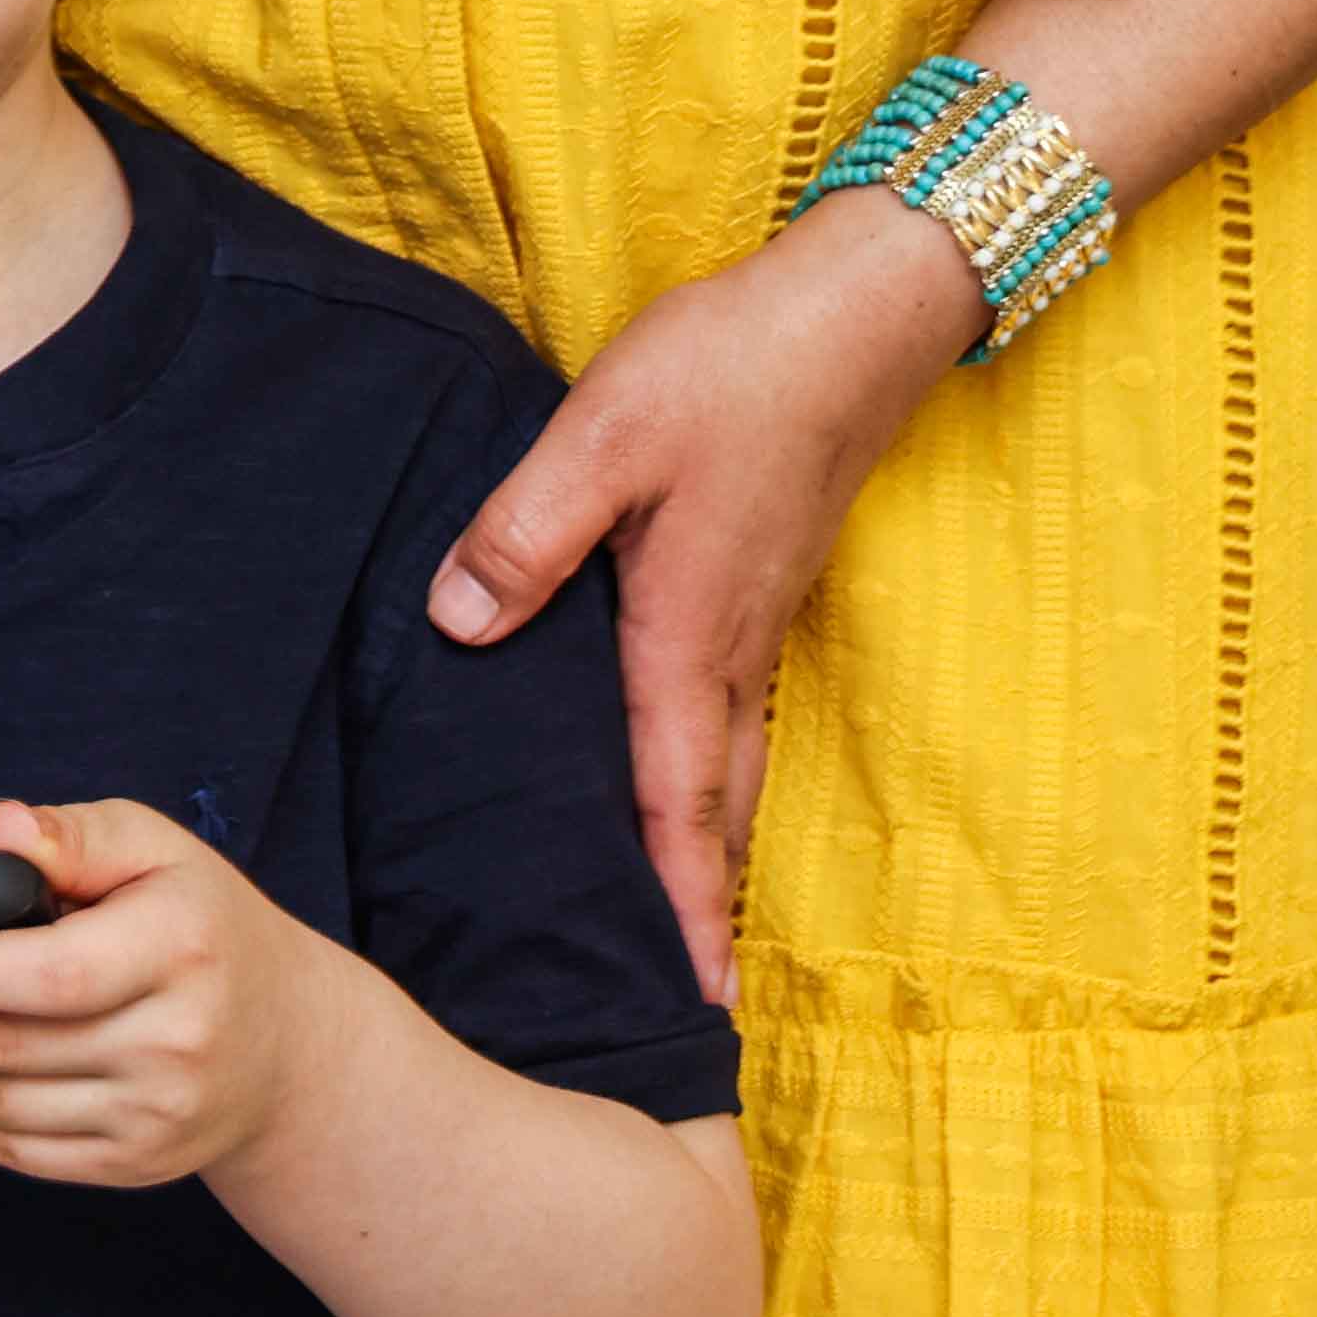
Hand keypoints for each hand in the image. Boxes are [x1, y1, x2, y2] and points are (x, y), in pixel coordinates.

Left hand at [0, 794, 343, 1190]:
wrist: (286, 1048)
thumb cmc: (207, 931)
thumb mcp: (160, 851)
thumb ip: (76, 835)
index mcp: (181, 948)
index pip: (59, 973)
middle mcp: (172, 1041)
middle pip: (14, 1047)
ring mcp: (152, 1114)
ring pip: (6, 1105)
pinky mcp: (130, 1163)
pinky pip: (22, 1152)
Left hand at [423, 193, 960, 995]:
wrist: (859, 310)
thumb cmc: (736, 367)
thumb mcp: (606, 434)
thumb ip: (527, 532)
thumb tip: (457, 626)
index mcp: (688, 636)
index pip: (674, 805)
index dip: (679, 909)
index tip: (694, 1006)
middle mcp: (733, 648)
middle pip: (715, 808)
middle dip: (701, 908)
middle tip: (691, 1002)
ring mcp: (759, 617)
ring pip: (731, 762)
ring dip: (708, 844)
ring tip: (683, 918)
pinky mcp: (764, 578)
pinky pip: (736, 710)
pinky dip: (714, 773)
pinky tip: (685, 767)